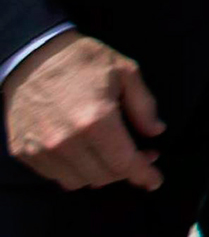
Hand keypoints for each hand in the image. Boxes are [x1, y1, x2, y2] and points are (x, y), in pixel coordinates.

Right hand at [2, 33, 163, 191]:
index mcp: (96, 120)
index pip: (124, 163)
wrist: (32, 55)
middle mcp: (66, 141)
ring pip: (78, 181)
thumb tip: (156, 132)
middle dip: (126, 170)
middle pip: (104, 176)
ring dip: (99, 174)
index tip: (155, 181)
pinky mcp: (23, 152)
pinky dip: (73, 170)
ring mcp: (41, 149)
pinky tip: (83, 153)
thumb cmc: (82, 60)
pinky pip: (54, 175)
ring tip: (109, 154)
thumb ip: (144, 105)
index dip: (143, 174)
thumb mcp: (126, 71)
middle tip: (139, 155)